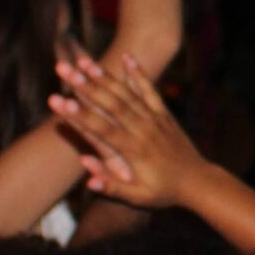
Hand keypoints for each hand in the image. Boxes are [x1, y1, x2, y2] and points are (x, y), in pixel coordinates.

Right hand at [49, 46, 203, 205]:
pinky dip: (138, 74)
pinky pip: (150, 90)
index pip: (102, 129)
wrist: (198, 181)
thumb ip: (112, 186)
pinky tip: (126, 57)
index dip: (79, 115)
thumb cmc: (163, 192)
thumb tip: (87, 178)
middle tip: (62, 69)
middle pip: (111, 104)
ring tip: (83, 60)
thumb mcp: (138, 197)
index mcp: (134, 151)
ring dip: (105, 76)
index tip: (57, 101)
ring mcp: (155, 119)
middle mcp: (143, 130)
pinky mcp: (164, 114)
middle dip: (85, 86)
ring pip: (127, 93)